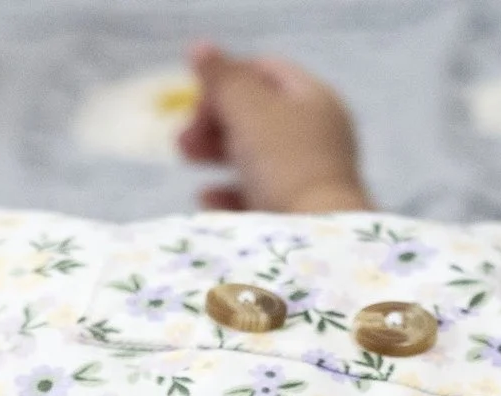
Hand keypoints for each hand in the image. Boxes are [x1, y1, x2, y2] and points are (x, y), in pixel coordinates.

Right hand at [176, 41, 370, 213]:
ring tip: (186, 159)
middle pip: (256, 115)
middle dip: (213, 120)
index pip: (265, 71)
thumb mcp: (249, 109)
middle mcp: (317, 135)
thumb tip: (200, 49)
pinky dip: (228, 194)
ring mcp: (308, 177)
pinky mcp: (296, 215)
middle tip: (183, 135)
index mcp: (315, 100)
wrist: (317, 241)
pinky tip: (207, 198)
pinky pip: (256, 197)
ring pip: (253, 155)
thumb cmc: (286, 164)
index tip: (197, 96)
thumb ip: (223, 77)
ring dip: (214, 153)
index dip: (227, 77)